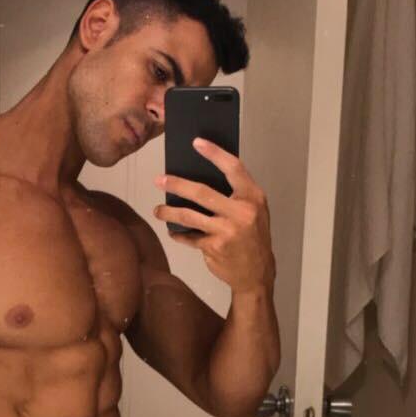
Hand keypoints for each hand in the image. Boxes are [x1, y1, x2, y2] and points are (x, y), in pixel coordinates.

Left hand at [153, 138, 275, 293]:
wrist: (257, 273)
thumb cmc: (253, 237)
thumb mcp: (254, 211)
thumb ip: (236, 196)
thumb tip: (200, 179)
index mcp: (253, 197)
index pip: (233, 168)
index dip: (215, 153)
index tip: (196, 142)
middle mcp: (241, 212)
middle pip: (202, 192)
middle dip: (177, 185)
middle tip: (159, 180)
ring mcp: (226, 231)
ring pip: (189, 216)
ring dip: (168, 213)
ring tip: (158, 211)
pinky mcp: (213, 247)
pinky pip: (189, 237)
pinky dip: (179, 234)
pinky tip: (174, 232)